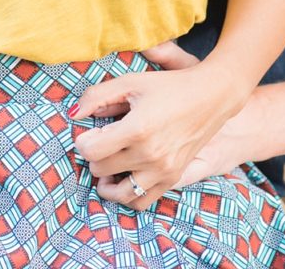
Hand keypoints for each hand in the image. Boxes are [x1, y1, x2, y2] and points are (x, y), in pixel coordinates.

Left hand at [73, 58, 241, 210]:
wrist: (211, 96)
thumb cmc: (168, 86)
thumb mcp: (132, 82)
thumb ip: (98, 96)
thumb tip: (72, 114)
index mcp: (138, 128)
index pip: (91, 150)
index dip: (83, 141)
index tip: (90, 131)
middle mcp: (150, 154)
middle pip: (101, 169)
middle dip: (95, 155)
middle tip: (102, 140)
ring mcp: (163, 171)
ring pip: (118, 193)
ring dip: (106, 181)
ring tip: (107, 165)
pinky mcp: (173, 179)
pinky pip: (140, 202)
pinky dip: (127, 195)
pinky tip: (125, 176)